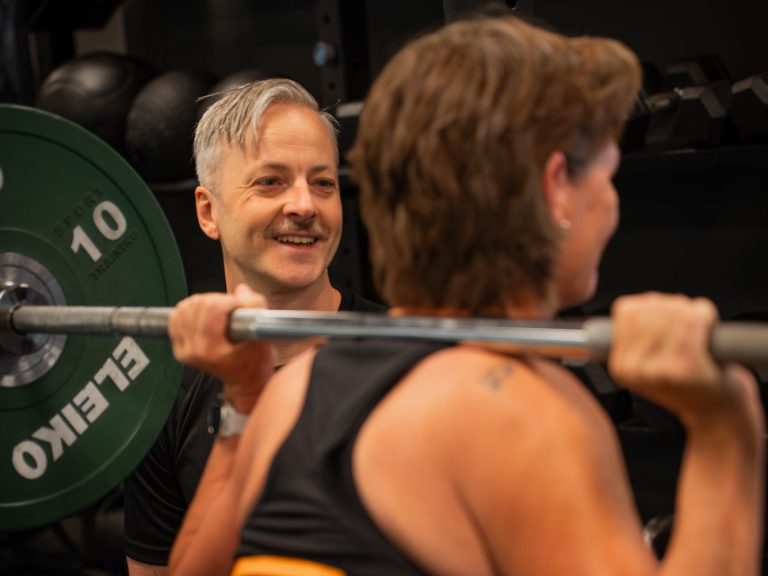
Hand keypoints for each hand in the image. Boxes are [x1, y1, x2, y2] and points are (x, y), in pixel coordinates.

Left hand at [168, 284, 275, 411]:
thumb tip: (241, 291)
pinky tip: (203, 314)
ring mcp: (184, 350)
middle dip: (218, 299)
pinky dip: (189, 310)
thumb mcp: (263, 337)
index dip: (230, 300)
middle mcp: (194, 351)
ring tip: (218, 311)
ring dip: (203, 303)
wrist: (245, 382)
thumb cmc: (255, 364)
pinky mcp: (178, 348)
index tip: (241, 306)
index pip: (213, 308)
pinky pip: (175, 317)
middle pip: (198, 304)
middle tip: (231, 308)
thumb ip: (255, 309)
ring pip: (185, 307)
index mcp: (212, 350)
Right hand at [607, 292, 758, 429]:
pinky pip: (691, 324)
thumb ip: (636, 335)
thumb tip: (638, 304)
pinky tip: (709, 325)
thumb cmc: (688, 382)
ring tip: (698, 322)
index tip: (665, 311)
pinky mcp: (684, 369)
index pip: (626, 311)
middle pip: (648, 309)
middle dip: (672, 305)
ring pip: (670, 314)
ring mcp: (656, 370)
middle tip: (687, 317)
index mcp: (619, 365)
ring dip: (690, 311)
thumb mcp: (648, 364)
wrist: (716, 411)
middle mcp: (633, 369)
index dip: (650, 303)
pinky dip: (705, 316)